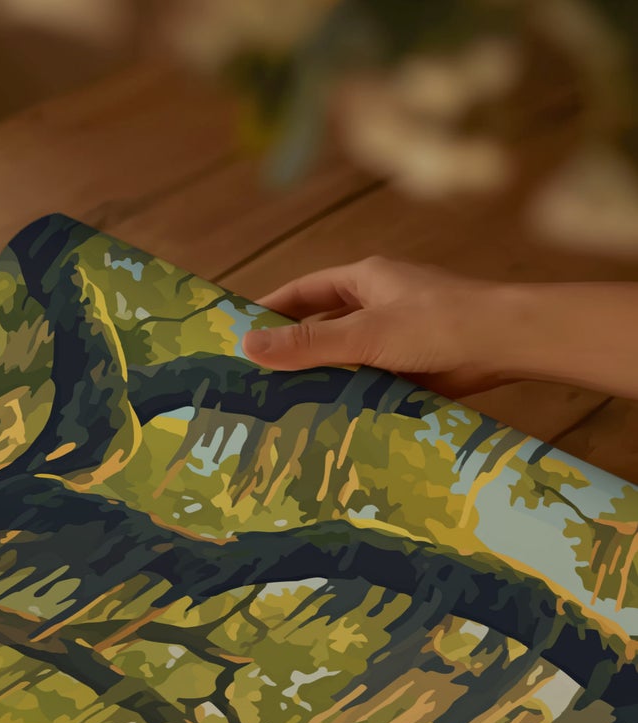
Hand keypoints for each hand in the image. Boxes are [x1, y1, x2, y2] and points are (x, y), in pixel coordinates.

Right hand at [241, 256, 513, 394]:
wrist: (507, 344)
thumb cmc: (438, 324)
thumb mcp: (364, 333)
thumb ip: (308, 343)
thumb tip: (246, 347)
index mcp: (365, 280)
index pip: (304, 292)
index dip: (270, 310)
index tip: (237, 334)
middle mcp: (378, 304)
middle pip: (321, 326)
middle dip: (291, 351)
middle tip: (253, 380)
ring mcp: (395, 336)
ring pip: (344, 357)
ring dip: (319, 378)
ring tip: (280, 408)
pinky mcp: (410, 367)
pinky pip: (367, 381)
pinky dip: (347, 396)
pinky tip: (325, 419)